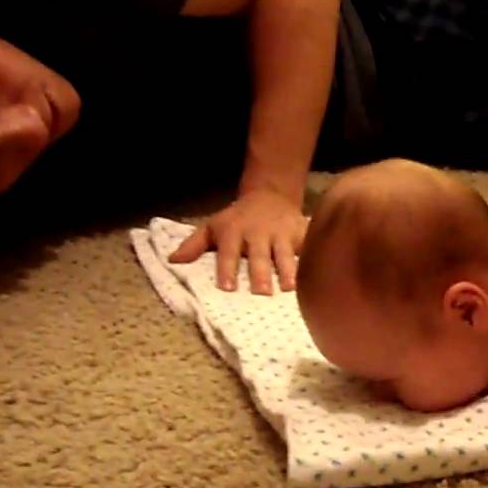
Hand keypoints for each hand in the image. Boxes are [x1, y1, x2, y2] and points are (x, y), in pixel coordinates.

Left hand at [168, 189, 307, 293]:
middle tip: (261, 293)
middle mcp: (258, 233)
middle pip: (259, 256)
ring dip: (287, 271)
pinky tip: (316, 274)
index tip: (226, 288)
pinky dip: (311, 260)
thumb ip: (193, 245)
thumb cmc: (237, 219)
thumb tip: (172, 261)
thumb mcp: (213, 226)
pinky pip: (307, 247)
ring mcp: (282, 234)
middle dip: (260, 273)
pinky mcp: (301, 233)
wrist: (270, 194)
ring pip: (285, 254)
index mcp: (233, 232)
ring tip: (289, 289)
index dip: (227, 269)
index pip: (228, 253)